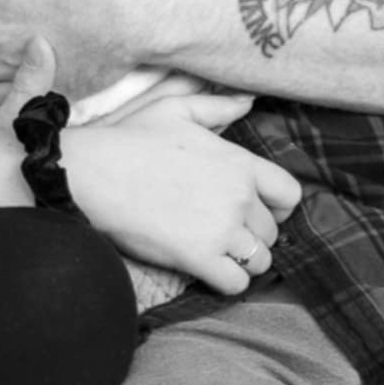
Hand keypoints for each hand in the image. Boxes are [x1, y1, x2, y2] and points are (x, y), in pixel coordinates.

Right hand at [62, 93, 300, 293]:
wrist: (94, 173)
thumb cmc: (130, 138)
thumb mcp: (175, 109)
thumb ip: (217, 107)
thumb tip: (248, 101)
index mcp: (238, 162)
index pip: (289, 194)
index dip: (277, 206)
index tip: (256, 210)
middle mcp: (239, 197)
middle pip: (271, 231)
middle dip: (251, 233)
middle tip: (221, 229)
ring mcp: (222, 230)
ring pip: (259, 260)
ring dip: (241, 259)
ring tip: (214, 249)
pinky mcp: (200, 258)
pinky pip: (237, 284)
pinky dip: (225, 280)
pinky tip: (205, 267)